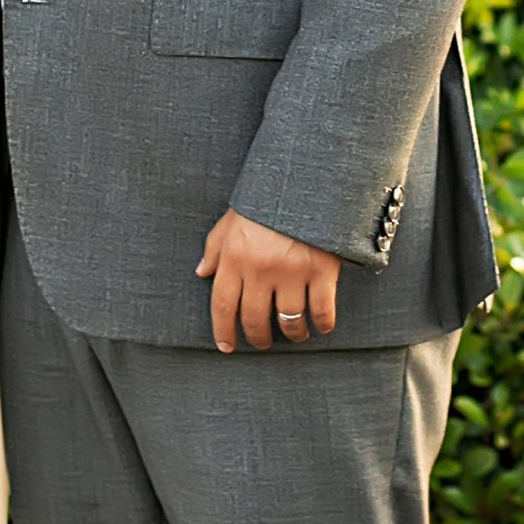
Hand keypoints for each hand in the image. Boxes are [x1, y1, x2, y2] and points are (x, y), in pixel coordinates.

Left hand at [197, 208, 340, 353]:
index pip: (222, 305)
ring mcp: (292, 272)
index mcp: (234, 257)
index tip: (227, 346)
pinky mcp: (321, 270)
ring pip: (289, 320)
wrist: (309, 177)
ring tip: (296, 335)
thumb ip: (214, 248)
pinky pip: (321, 310)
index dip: (223, 331)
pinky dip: (322, 323)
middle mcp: (260, 269)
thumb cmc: (268, 199)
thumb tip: (201, 272)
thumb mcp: (232, 219)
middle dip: (258, 337)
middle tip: (263, 342)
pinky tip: (322, 326)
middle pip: (254, 319)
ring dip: (292, 334)